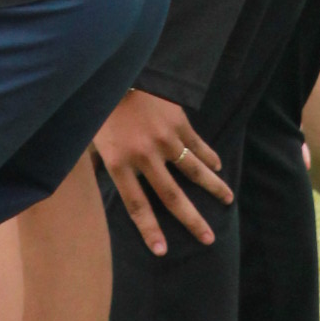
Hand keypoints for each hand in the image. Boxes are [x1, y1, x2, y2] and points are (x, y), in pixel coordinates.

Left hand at [92, 90, 228, 253]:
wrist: (117, 69)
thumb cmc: (101, 107)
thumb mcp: (91, 139)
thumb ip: (99, 165)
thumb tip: (93, 186)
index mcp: (119, 162)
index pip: (136, 205)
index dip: (149, 229)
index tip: (162, 251)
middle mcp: (144, 155)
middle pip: (171, 196)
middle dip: (191, 220)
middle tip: (208, 238)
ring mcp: (164, 138)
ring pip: (193, 170)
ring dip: (212, 187)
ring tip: (227, 201)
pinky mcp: (177, 121)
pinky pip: (197, 144)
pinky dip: (209, 157)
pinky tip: (218, 167)